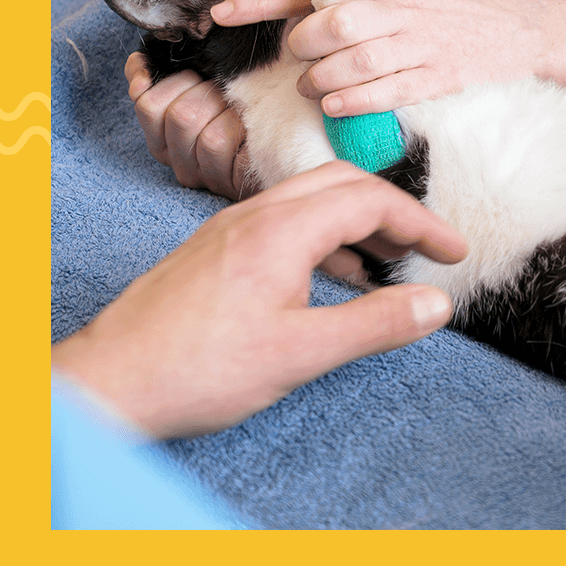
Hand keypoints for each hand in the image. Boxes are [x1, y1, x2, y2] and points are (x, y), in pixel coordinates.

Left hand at [52, 162, 468, 436]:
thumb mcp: (300, 353)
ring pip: (308, 202)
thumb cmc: (196, 368)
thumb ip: (372, 324)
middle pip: (340, 185)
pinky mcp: (214, 252)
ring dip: (355, 222)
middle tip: (427, 248)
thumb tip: (435, 305)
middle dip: (391, 210)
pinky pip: (281, 224)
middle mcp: (253, 216)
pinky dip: (321, 239)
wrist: (111, 381)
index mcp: (279, 230)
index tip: (454, 252)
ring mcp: (228, 230)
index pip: (368, 200)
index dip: (421, 222)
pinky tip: (329, 279)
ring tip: (387, 264)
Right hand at [125, 52, 251, 199]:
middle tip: (224, 94)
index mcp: (162, 134)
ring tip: (239, 110)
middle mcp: (176, 159)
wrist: (290, 130)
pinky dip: (234, 124)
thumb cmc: (244, 100)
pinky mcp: (225, 182)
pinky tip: (250, 128)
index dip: (171, 80)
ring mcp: (200, 174)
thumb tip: (139, 71)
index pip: (146, 102)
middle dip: (205, 92)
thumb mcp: (201, 79)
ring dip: (221, 106)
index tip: (193, 75)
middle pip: (174, 112)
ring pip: (191, 123)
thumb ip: (163, 71)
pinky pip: (214, 142)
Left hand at [212, 0, 542, 116]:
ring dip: (323, 79)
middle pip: (330, 21)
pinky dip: (355, 101)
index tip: (220, 15)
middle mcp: (398, 9)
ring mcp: (421, 43)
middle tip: (302, 64)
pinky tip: (339, 108)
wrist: (528, 35)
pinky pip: (387, 89)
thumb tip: (305, 21)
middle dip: (303, 47)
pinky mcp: (441, 77)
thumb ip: (361, 7)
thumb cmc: (458, 21)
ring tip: (316, 92)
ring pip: (354, 57)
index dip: (261, 1)